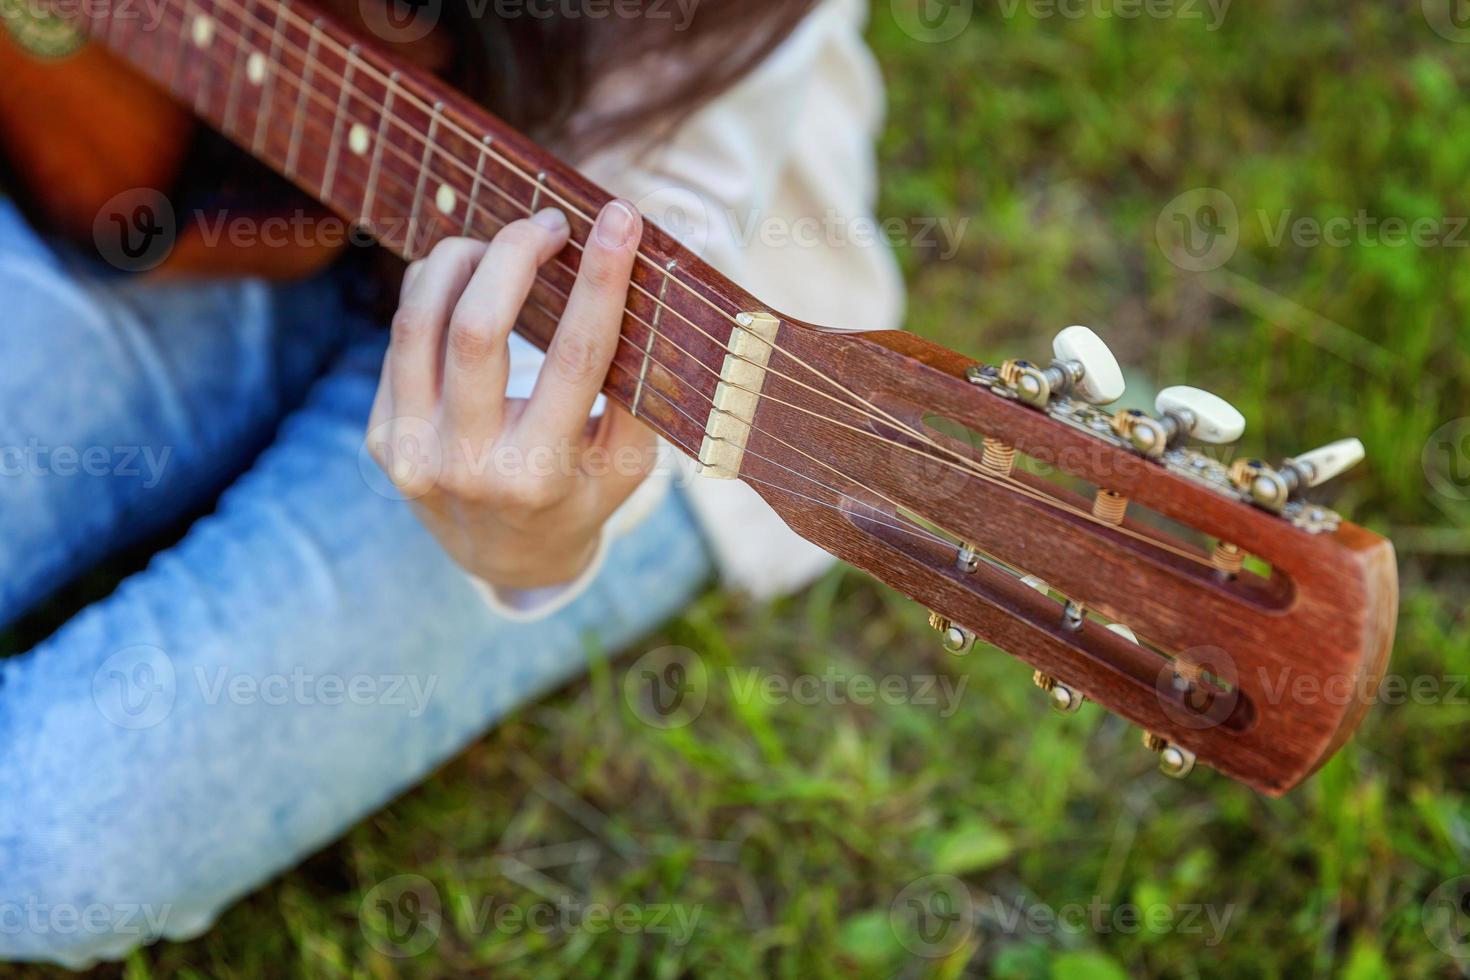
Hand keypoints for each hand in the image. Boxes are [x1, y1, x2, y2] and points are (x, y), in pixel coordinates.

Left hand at [367, 201, 657, 590]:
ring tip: (504, 243)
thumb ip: (639, 391)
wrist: (503, 559)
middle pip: (476, 329)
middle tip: (550, 222)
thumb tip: (654, 290)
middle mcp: (467, 465)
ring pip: (419, 320)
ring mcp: (412, 451)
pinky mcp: (381, 435)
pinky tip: (468, 281)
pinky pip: (401, 339)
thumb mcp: (627, 464)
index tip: (620, 219)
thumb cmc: (580, 498)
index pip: (576, 359)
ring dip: (462, 260)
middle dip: (516, 253)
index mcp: (540, 475)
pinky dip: (435, 293)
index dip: (601, 279)